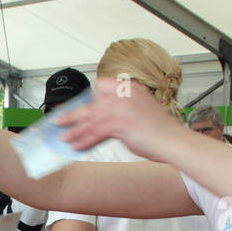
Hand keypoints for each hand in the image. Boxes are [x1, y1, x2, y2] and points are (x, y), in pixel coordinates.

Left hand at [54, 77, 189, 161]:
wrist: (172, 140)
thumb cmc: (159, 131)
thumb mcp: (139, 112)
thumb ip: (120, 113)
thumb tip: (99, 123)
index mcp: (130, 88)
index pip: (101, 85)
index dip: (90, 97)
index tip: (82, 106)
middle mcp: (124, 94)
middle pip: (91, 103)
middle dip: (73, 113)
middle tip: (59, 119)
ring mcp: (121, 107)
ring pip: (90, 118)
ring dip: (74, 129)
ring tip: (63, 136)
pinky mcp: (119, 123)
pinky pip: (94, 132)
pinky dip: (83, 140)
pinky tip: (75, 146)